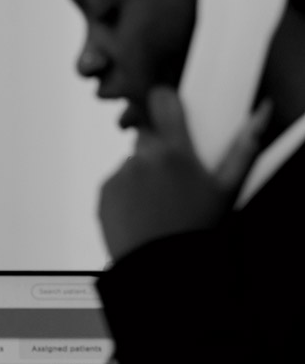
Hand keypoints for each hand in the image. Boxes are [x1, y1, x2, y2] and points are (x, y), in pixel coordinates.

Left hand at [98, 87, 270, 260]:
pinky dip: (125, 193)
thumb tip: (258, 116)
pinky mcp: (104, 191)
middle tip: (172, 179)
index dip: (164, 100)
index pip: (164, 102)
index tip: (165, 102)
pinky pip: (116, 183)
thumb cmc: (194, 228)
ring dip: (142, 175)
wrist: (159, 263)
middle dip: (157, 151)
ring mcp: (122, 174)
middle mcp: (145, 158)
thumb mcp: (226, 189)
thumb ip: (243, 148)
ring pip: (132, 163)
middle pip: (147, 138)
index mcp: (175, 152)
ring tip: (157, 203)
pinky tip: (141, 212)